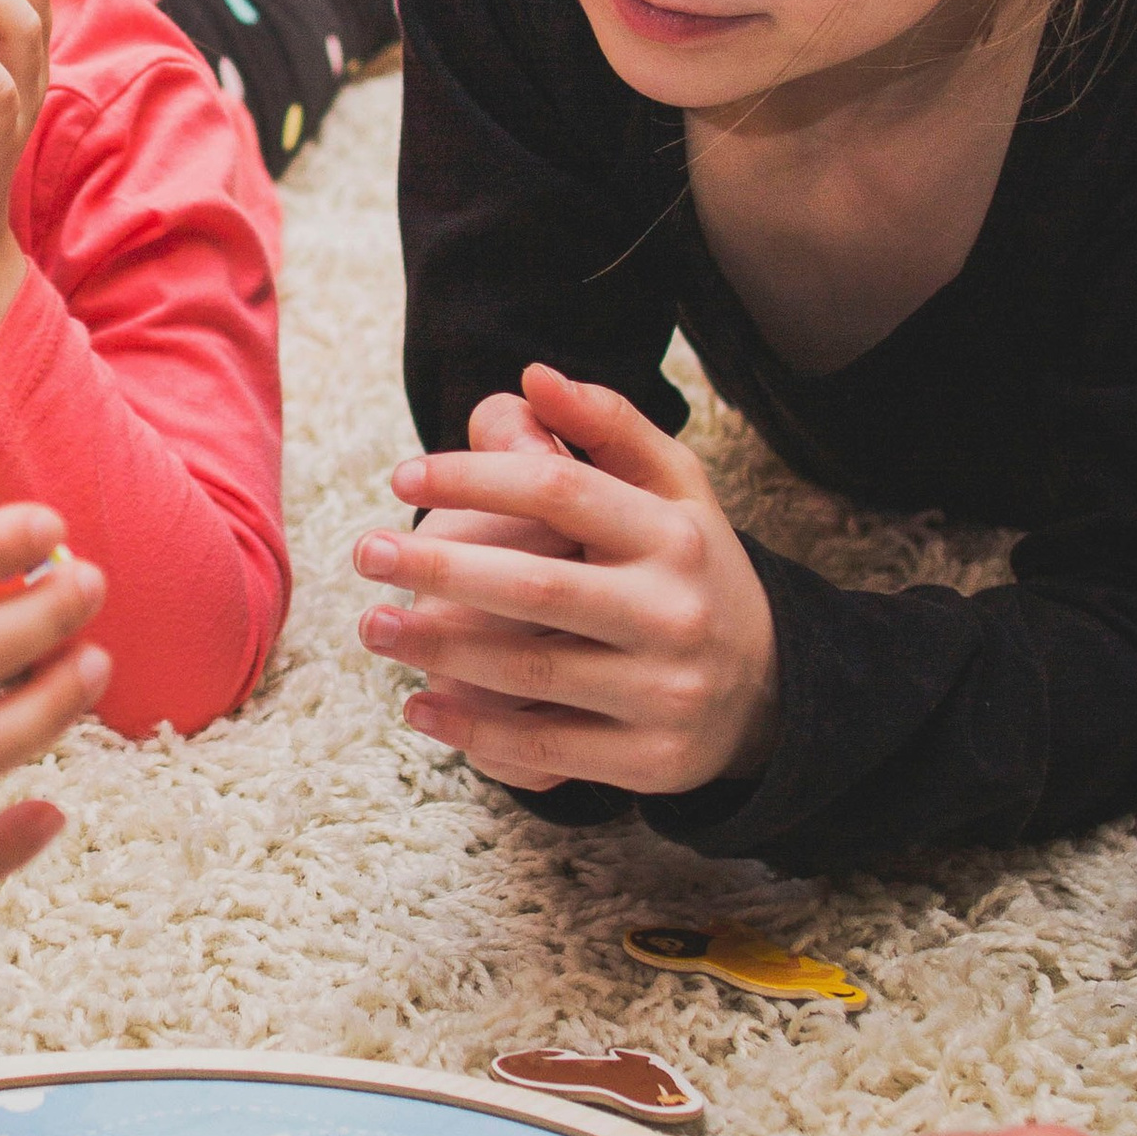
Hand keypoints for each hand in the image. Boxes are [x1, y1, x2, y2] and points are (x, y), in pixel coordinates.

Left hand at [352, 361, 777, 794]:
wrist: (770, 688)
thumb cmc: (689, 567)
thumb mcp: (673, 489)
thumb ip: (608, 426)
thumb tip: (533, 376)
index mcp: (672, 534)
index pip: (559, 489)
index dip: (474, 477)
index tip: (402, 476)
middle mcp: (671, 611)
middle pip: (534, 586)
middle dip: (437, 568)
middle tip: (366, 552)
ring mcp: (663, 690)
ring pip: (529, 672)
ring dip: (437, 651)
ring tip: (374, 626)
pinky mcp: (649, 759)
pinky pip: (544, 747)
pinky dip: (473, 729)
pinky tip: (418, 704)